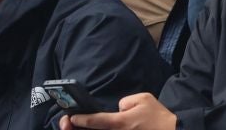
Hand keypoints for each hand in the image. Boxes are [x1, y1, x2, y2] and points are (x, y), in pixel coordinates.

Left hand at [61, 91, 177, 129]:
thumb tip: (118, 109)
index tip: (71, 117)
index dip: (81, 120)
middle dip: (76, 129)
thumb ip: (126, 101)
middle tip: (67, 124)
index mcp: (121, 123)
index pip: (96, 121)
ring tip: (74, 127)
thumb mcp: (144, 99)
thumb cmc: (158, 116)